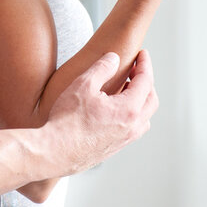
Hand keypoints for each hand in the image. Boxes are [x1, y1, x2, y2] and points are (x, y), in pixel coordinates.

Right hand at [42, 49, 157, 175]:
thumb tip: (114, 58)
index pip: (146, 81)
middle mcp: (132, 127)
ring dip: (140, 100)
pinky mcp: (115, 148)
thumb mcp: (83, 85)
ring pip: (144, 117)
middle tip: (134, 69)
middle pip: (151, 100)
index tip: (142, 54)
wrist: (54, 151)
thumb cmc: (67, 120)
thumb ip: (102, 68)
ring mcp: (124, 140)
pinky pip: (133, 128)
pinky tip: (114, 108)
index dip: (145, 64)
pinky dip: (132, 114)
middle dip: (146, 81)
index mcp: (129, 109)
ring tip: (125, 89)